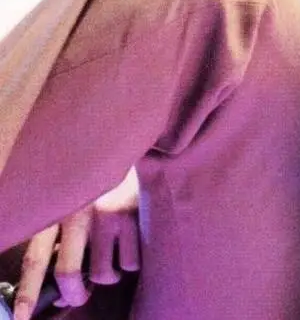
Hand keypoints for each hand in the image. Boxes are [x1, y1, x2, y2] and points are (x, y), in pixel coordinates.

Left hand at [14, 168, 139, 319]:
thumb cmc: (99, 184)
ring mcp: (106, 213)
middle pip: (68, 273)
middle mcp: (77, 209)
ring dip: (108, 274)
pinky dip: (131, 261)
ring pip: (101, 274)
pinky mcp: (132, 216)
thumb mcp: (74, 204)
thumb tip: (60, 291)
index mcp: (56, 206)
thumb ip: (64, 240)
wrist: (131, 143)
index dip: (27, 290)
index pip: (35, 256)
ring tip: (113, 252)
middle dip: (74, 295)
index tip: (21, 317)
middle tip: (79, 296)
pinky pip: (129, 264)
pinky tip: (132, 238)